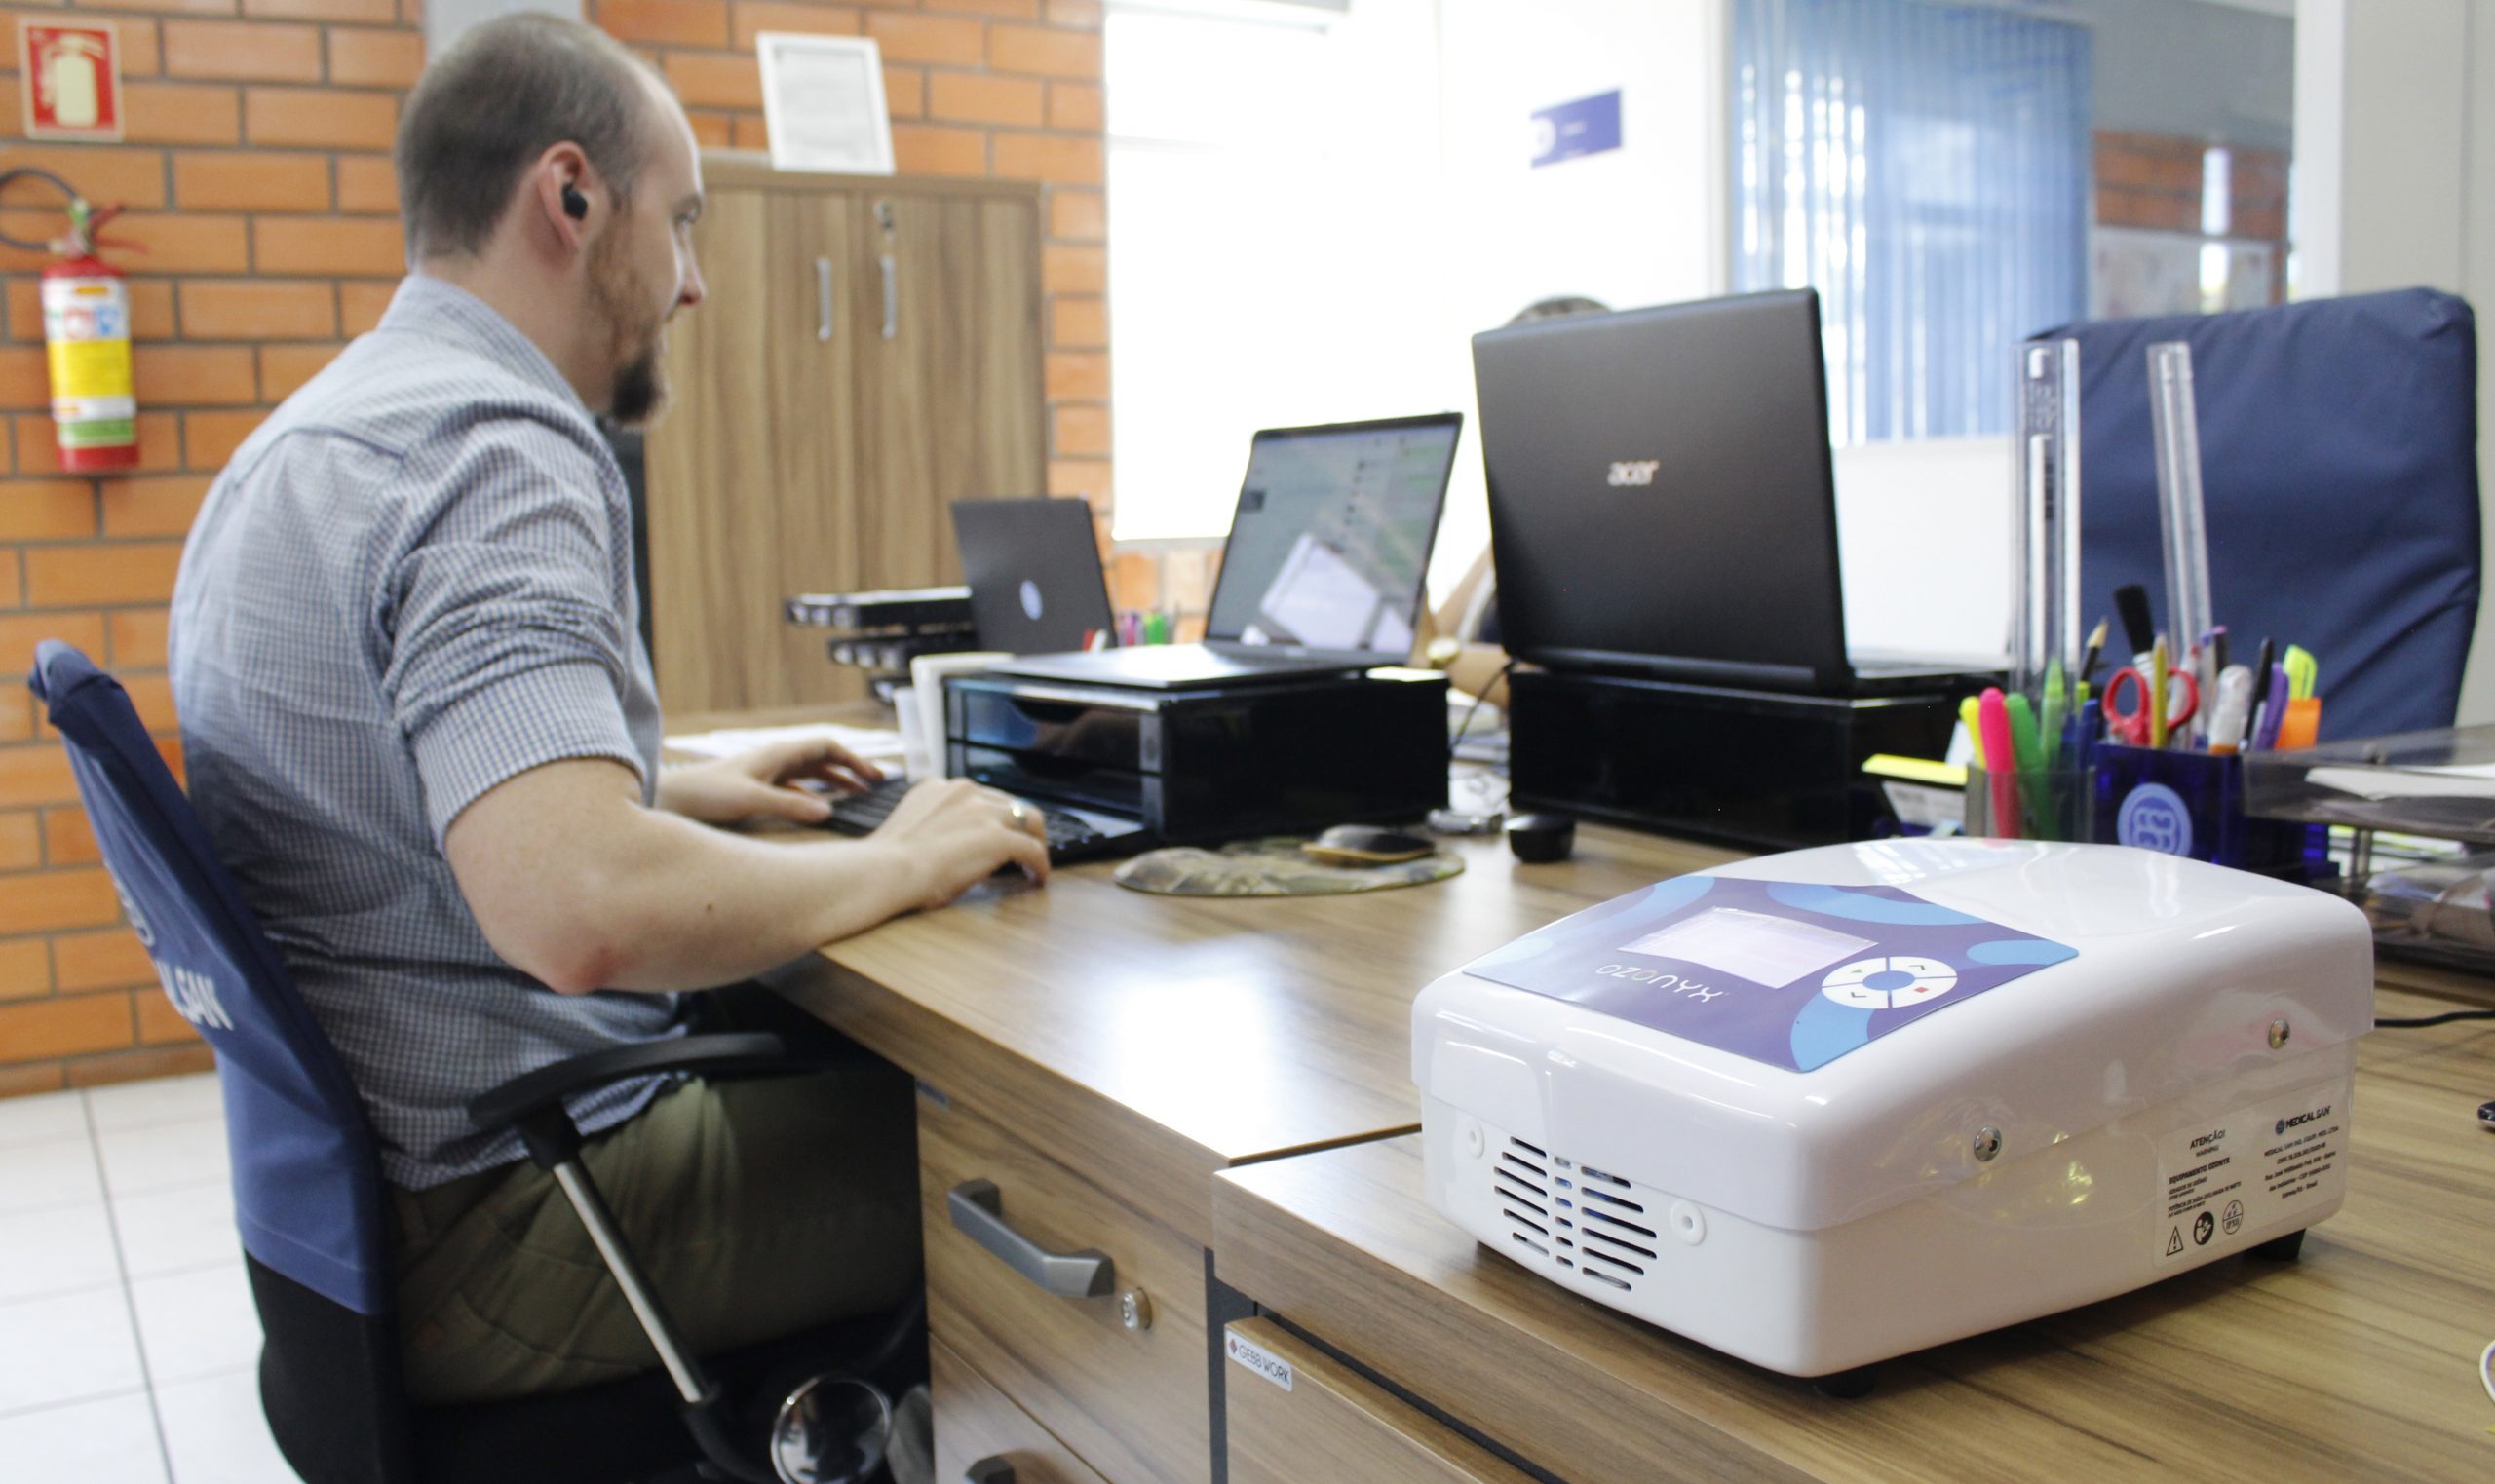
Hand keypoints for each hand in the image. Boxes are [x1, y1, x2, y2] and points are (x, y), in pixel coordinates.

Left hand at [657, 736, 884, 826]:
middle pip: (823, 758)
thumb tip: (829, 811)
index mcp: (778, 753)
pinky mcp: (757, 788)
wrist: (671, 799)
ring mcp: (767, 773)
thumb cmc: (705, 794)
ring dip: (835, 782)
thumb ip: (790, 806)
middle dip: (851, 769)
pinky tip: (820, 808)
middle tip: (876, 785)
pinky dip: (814, 795)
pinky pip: (796, 788)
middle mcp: (775, 759)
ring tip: (857, 796)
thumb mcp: (751, 799)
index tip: (875, 777)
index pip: (827, 747)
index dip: (854, 759)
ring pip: (811, 773)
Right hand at [869, 777, 1049, 907]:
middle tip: (1022, 847)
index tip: (996, 831)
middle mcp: (965, 791)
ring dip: (1034, 840)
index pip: (981, 796)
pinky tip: (1038, 876)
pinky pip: (1032, 848)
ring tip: (1034, 861)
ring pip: (1028, 819)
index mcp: (940, 787)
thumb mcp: (910, 826)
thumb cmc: (886, 861)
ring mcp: (983, 813)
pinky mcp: (998, 838)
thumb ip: (932, 822)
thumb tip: (946, 841)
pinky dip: (1040, 862)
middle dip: (1018, 825)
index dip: (993, 816)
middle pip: (1008, 803)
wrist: (884, 870)